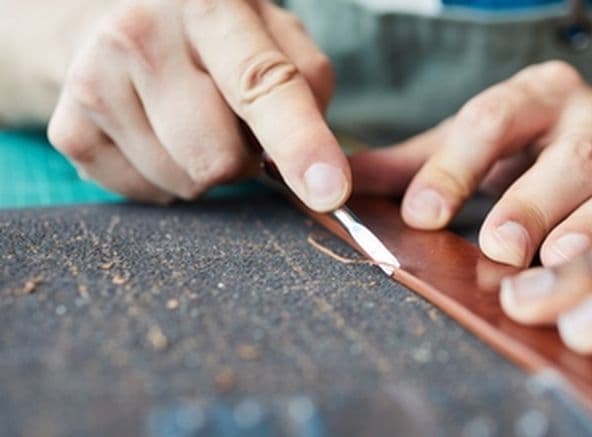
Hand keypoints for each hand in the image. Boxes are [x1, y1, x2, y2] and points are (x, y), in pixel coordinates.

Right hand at [47, 0, 349, 210]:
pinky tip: (156, 133)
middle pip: (220, 159)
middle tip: (229, 120)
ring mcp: (94, 84)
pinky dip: (166, 179)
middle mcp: (140, 36)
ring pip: (186, 183)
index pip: (263, 85)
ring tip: (189, 120)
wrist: (113, 20)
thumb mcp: (273, 34)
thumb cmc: (214, 37)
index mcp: (209, 7)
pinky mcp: (71, 132)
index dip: (300, 143)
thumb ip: (306, 85)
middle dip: (241, 156)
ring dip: (204, 168)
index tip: (329, 190)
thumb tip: (313, 161)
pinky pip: (147, 195)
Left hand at [351, 61, 591, 266]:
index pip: (491, 121)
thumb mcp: (471, 143)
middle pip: (569, 155)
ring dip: (591, 231)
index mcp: (538, 93)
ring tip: (554, 264)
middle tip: (498, 246)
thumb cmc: (526, 147)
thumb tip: (337, 183)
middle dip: (533, 202)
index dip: (454, 168)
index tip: (420, 216)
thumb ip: (412, 165)